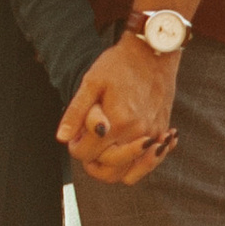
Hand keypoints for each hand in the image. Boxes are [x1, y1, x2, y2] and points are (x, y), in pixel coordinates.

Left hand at [60, 37, 180, 186]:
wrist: (154, 50)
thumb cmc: (119, 64)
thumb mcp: (91, 82)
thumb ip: (76, 112)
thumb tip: (62, 138)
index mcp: (117, 123)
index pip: (86, 154)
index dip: (75, 146)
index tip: (76, 134)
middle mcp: (137, 134)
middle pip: (107, 170)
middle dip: (91, 160)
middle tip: (88, 143)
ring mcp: (153, 135)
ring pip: (128, 175)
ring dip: (112, 167)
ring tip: (105, 149)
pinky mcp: (162, 132)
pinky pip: (149, 164)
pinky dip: (136, 165)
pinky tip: (127, 149)